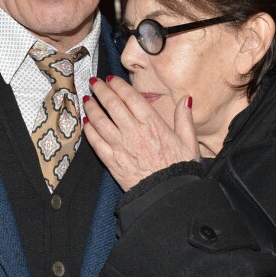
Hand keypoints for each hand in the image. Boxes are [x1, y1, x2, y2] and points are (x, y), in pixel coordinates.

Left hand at [83, 76, 199, 190]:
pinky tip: (86, 123)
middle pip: (113, 105)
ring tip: (87, 99)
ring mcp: (121, 147)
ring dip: (91, 108)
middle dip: (101, 90)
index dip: (119, 86)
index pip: (131, 98)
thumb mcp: (189, 143)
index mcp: (153, 125)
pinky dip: (89, 130)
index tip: (111, 79)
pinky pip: (96, 142)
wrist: (168, 197)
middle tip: (94, 82)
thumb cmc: (179, 170)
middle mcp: (134, 133)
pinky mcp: (112, 162)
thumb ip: (185, 119)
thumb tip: (186, 99)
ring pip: (101, 121)